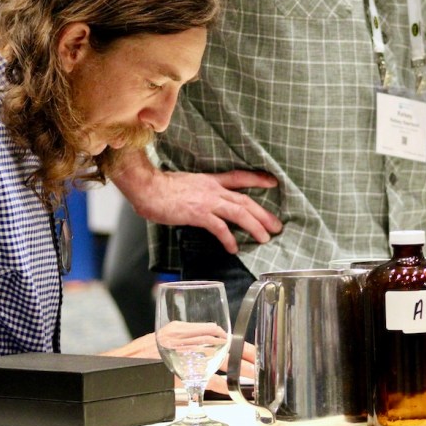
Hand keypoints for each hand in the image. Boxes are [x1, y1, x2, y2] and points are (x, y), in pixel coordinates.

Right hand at [105, 326, 255, 396]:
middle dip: (243, 354)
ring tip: (253, 377)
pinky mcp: (172, 371)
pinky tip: (230, 389)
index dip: (236, 341)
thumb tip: (208, 346)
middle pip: (220, 343)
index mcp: (179, 328)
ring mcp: (177, 354)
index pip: (216, 330)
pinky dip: (217, 384)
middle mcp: (180, 338)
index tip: (252, 350)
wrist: (113, 366)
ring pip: (216, 359)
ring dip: (236, 370)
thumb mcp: (162, 340)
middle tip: (260, 363)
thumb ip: (184, 340)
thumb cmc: (137, 356)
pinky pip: (200, 378)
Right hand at [118, 165, 281, 253]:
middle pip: (245, 200)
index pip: (240, 177)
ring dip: (254, 226)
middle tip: (277, 226)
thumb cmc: (161, 188)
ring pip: (239, 213)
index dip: (258, 179)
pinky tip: (234, 248)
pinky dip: (229, 239)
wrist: (148, 188)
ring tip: (264, 238)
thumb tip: (201, 202)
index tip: (273, 182)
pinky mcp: (198, 214)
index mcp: (210, 180)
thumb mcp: (185, 184)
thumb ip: (197, 192)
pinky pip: (219, 228)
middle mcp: (213, 189)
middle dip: (263, 213)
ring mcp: (207, 201)